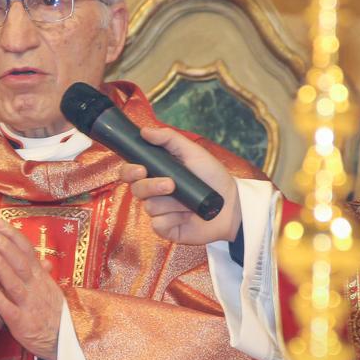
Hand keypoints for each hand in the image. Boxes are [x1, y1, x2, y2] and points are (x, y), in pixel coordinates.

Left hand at [0, 219, 63, 359]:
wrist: (64, 342)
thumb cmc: (54, 314)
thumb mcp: (50, 289)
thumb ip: (41, 273)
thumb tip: (39, 256)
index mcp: (40, 277)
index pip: (26, 251)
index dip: (12, 236)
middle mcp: (35, 287)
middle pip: (20, 263)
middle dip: (5, 246)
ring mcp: (29, 304)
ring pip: (15, 283)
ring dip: (2, 268)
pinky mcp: (23, 323)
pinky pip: (10, 310)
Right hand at [118, 127, 240, 244]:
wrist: (231, 204)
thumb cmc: (212, 176)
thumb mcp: (192, 152)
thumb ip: (168, 139)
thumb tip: (144, 131)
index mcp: (156, 173)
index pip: (130, 172)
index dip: (129, 171)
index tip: (140, 169)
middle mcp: (154, 192)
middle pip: (136, 190)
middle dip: (151, 186)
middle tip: (170, 185)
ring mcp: (160, 211)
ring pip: (149, 207)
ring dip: (170, 203)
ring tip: (188, 202)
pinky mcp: (166, 228)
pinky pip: (158, 224)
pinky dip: (173, 219)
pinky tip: (187, 216)